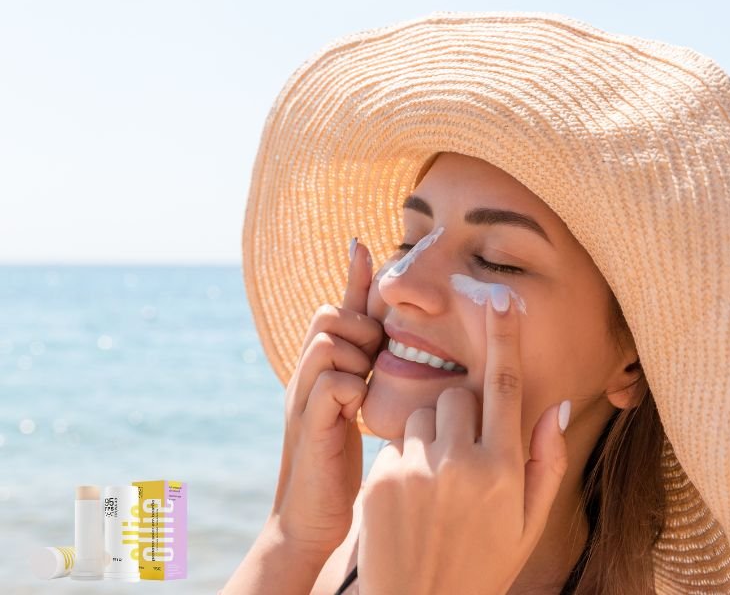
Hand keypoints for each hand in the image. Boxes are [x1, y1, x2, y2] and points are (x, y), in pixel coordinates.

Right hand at [268, 238, 382, 559]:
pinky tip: (358, 411)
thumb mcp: (357, 411)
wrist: (311, 520)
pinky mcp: (308, 425)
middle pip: (328, 314)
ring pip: (327, 340)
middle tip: (373, 359)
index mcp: (323, 369)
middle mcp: (307, 375)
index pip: (337, 309)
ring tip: (365, 385)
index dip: (352, 277)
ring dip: (355, 354)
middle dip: (358, 326)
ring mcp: (303, 398)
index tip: (363, 243)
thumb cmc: (341, 465)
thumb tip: (390, 347)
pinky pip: (330, 382)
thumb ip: (368, 376)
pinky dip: (349, 388)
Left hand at [358, 284, 570, 593]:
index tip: (500, 298)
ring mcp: (417, 470)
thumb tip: (557, 405)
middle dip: (460, 413)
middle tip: (461, 455)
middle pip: (457, 396)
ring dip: (430, 436)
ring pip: (422, 415)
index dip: (504, 337)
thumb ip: (547, 462)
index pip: (506, 386)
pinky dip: (405, 459)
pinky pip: (396, 443)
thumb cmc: (484, 564)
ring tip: (434, 485)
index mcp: (504, 470)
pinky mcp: (381, 479)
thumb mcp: (528, 524)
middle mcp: (461, 464)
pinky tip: (410, 501)